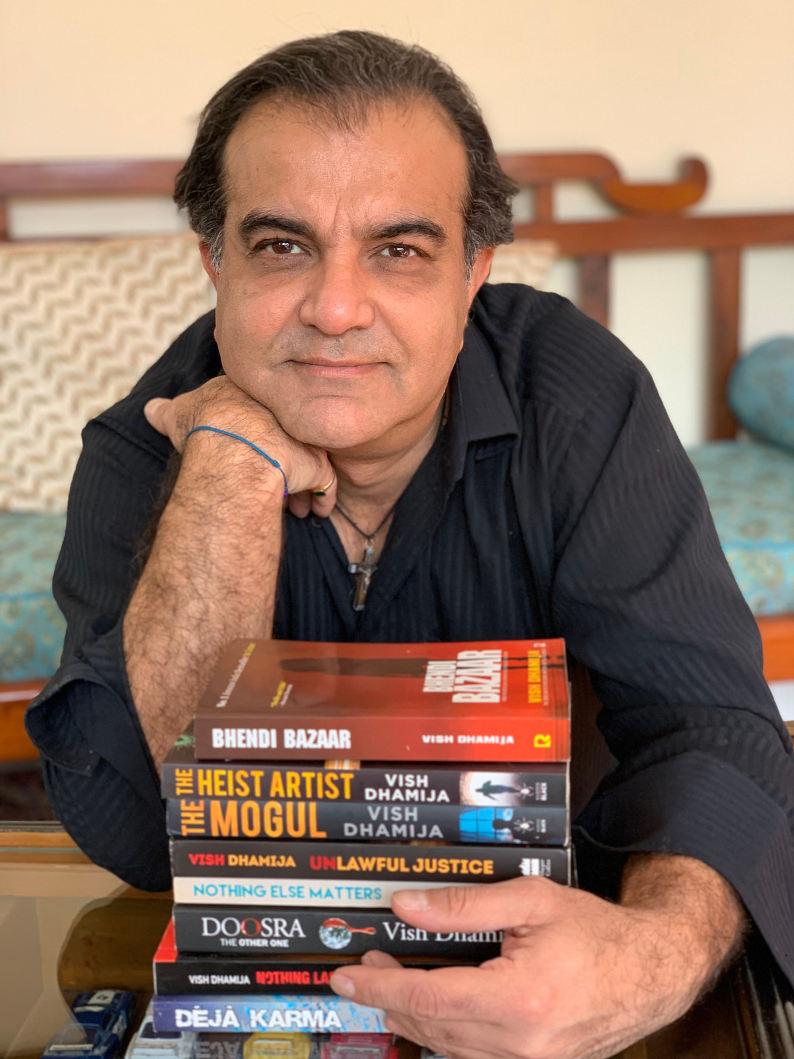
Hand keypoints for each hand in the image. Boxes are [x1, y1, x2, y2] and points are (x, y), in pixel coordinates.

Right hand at [143, 376, 336, 517]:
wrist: (233, 448)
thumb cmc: (204, 427)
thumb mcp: (178, 413)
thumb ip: (168, 411)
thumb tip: (151, 410)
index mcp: (257, 395)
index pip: (264, 409)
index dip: (259, 430)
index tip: (253, 446)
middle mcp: (288, 414)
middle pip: (292, 436)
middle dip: (285, 458)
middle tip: (276, 478)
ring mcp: (306, 439)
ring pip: (310, 460)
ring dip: (303, 485)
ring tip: (295, 506)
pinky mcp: (317, 465)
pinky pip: (326, 485)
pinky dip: (321, 500)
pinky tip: (315, 512)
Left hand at [329, 877, 715, 1058]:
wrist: (650, 973)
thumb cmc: (595, 932)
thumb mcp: (531, 901)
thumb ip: (465, 905)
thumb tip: (407, 905)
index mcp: (519, 999)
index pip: (428, 997)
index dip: (381, 985)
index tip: (347, 973)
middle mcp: (521, 1043)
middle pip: (432, 1026)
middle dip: (388, 999)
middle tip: (363, 967)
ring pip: (448, 1046)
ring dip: (411, 1017)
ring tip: (388, 983)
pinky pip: (472, 1054)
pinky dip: (443, 1031)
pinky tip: (429, 1008)